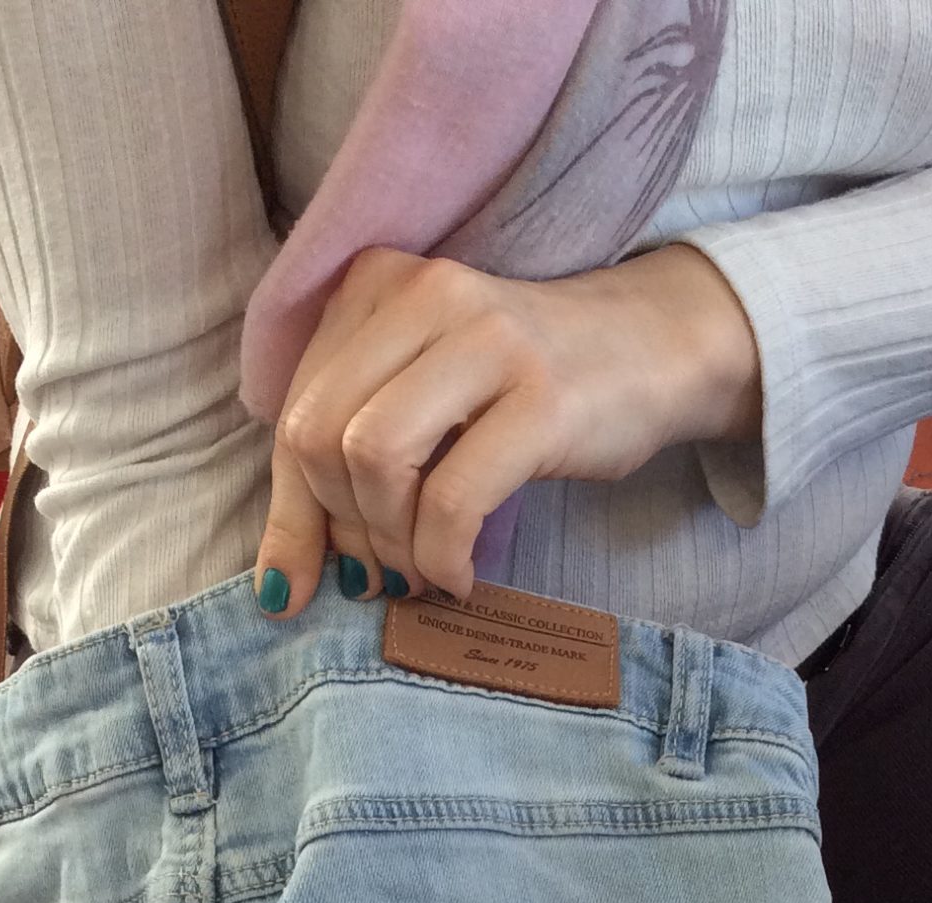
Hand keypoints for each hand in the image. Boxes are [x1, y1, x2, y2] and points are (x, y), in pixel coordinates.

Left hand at [252, 242, 760, 615]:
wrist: (653, 350)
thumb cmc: (525, 389)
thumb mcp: (423, 406)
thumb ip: (343, 472)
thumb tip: (278, 588)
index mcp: (375, 285)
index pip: (292, 415)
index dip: (294, 514)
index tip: (313, 580)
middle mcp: (423, 293)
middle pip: (320, 439)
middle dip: (344, 529)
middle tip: (387, 568)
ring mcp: (485, 339)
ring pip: (374, 460)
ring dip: (391, 543)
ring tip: (425, 567)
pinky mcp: (541, 397)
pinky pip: (453, 498)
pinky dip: (442, 557)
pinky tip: (460, 575)